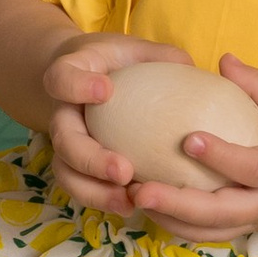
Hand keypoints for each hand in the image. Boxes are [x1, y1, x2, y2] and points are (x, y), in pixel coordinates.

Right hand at [38, 30, 194, 214]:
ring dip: (95, 191)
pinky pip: (83, 188)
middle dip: (90, 158)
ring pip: (67, 172)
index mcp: (71, 76)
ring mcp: (67, 143)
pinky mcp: (77, 167)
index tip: (105, 90)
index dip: (76, 86)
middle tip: (123, 170)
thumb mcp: (137, 51)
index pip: (62, 78)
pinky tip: (134, 205)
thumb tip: (195, 71)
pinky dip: (104, 200)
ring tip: (129, 201)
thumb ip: (163, 57)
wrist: (87, 80)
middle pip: (62, 138)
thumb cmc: (120, 63)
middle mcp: (62, 113)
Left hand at [132, 56, 257, 238]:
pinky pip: (215, 234)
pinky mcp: (255, 230)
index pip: (252, 168)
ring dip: (172, 221)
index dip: (220, 156)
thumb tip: (222, 61)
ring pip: (213, 232)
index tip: (186, 139)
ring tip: (133, 200)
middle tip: (139, 189)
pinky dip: (182, 227)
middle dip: (178, 205)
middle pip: (223, 213)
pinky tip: (152, 208)